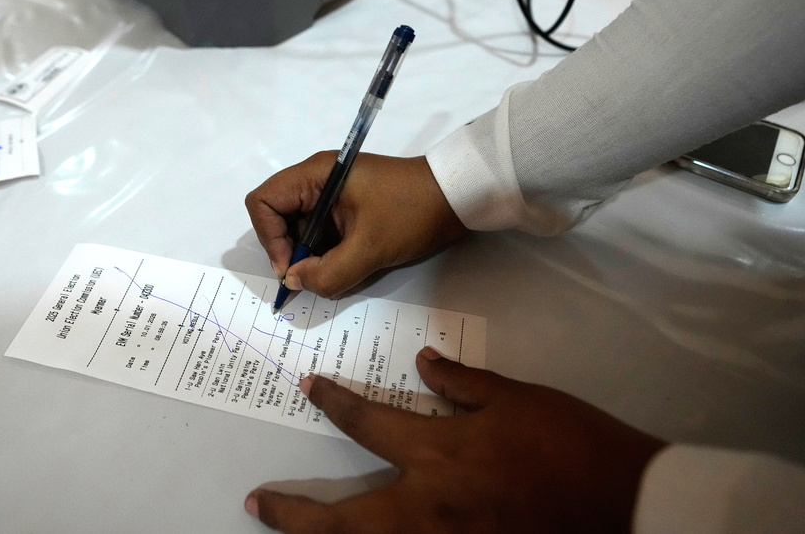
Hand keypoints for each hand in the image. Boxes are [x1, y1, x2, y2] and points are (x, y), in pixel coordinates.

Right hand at [245, 153, 465, 298]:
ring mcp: (331, 195)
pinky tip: (343, 268)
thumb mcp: (370, 249)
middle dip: (289, 251)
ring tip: (332, 273)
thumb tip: (294, 282)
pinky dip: (324, 254)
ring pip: (298, 229)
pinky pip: (320, 233)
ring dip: (309, 256)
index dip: (269, 237)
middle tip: (310, 277)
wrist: (457, 198)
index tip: (292, 266)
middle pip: (277, 217)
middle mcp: (317, 181)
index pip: (263, 202)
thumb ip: (328, 272)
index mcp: (316, 175)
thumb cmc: (412, 214)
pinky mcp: (346, 209)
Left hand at [245, 348, 665, 533]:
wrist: (625, 504)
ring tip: (292, 531)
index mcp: (437, 455)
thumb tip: (422, 364)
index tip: (309, 388)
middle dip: (293, 514)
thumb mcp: (517, 399)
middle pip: (341, 520)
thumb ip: (462, 385)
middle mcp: (426, 508)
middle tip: (256, 503)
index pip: (367, 424)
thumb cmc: (570, 444)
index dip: (334, 403)